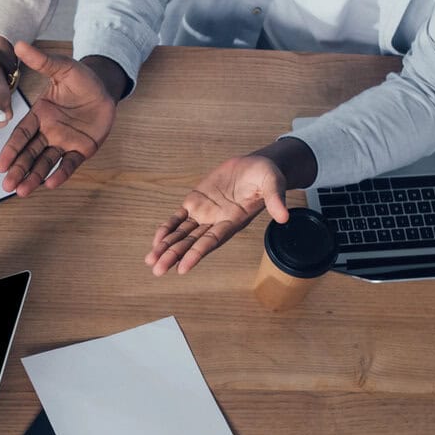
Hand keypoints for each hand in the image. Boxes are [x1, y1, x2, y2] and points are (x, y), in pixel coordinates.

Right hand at [0, 40, 117, 195]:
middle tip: (6, 185)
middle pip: (29, 154)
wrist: (105, 88)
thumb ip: (41, 61)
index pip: (21, 135)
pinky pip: (69, 163)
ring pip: (45, 162)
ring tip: (22, 191)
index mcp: (39, 115)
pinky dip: (61, 173)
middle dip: (18, 169)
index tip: (0, 164)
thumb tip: (19, 44)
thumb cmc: (81, 78)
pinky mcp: (82, 149)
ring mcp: (64, 142)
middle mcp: (48, 132)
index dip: (11, 150)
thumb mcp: (61, 67)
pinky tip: (51, 183)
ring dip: (34, 177)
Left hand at [146, 153, 289, 275]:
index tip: (182, 268)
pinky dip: (167, 228)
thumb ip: (276, 199)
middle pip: (192, 243)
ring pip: (182, 234)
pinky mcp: (196, 202)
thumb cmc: (267, 175)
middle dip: (174, 255)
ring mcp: (205, 213)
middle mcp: (217, 222)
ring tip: (150, 261)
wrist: (256, 165)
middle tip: (157, 270)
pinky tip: (156, 241)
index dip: (196, 254)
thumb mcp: (274, 183)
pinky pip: (178, 218)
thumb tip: (284, 217)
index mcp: (233, 222)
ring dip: (166, 247)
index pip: (212, 241)